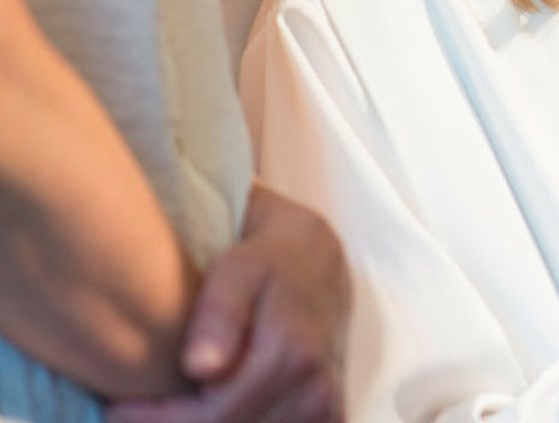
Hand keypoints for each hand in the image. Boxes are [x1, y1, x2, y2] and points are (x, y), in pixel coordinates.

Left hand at [106, 185, 347, 422]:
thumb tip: (201, 368)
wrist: (317, 264)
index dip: (157, 421)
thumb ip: (219, 315)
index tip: (118, 408)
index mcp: (292, 355)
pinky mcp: (330, 417)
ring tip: (177, 403)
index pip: (212, 417)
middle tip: (138, 408)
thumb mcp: (238, 270)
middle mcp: (316, 389)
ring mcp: (327, 408)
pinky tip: (218, 406)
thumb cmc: (266, 263)